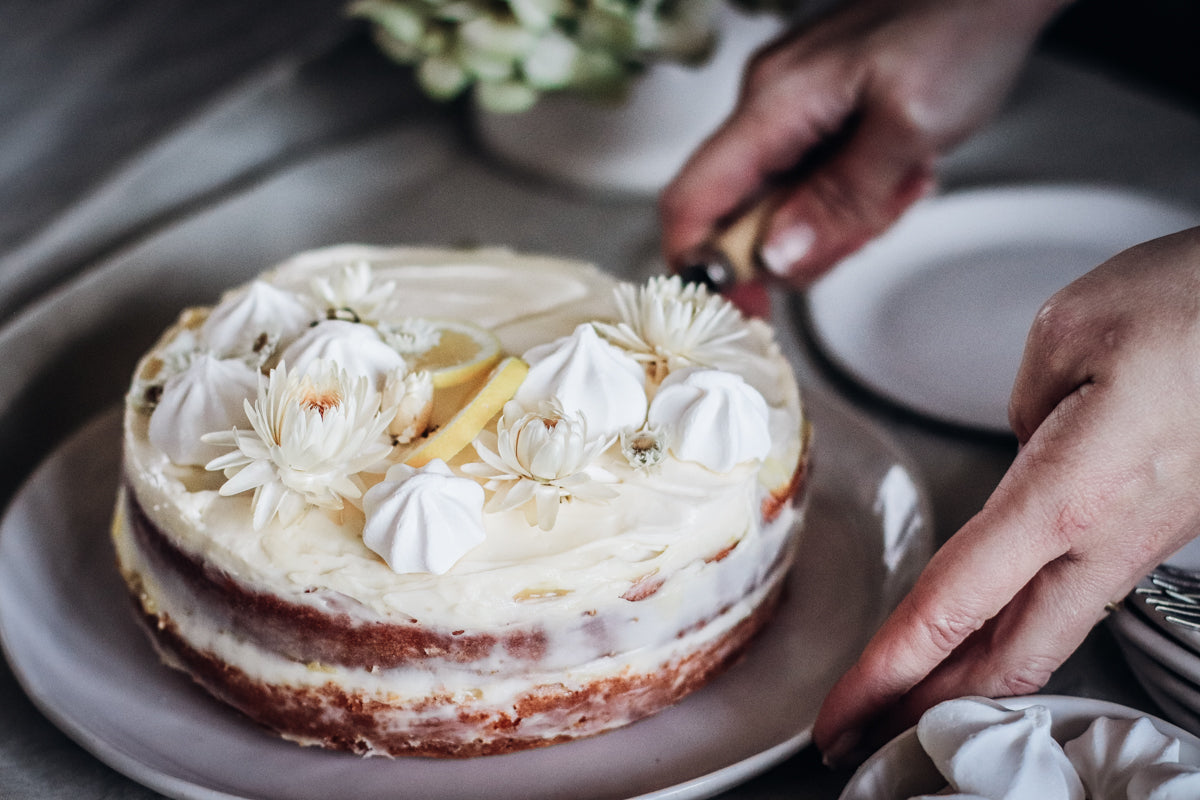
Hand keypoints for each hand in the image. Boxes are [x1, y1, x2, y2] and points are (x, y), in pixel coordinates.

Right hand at [659, 0, 1067, 299]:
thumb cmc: (964, 30)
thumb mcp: (909, 128)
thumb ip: (840, 199)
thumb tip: (777, 260)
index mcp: (773, 104)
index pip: (692, 200)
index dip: (700, 265)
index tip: (738, 308)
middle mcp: (765, 105)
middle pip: (738, 215)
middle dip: (800, 244)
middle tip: (868, 226)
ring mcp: (787, 110)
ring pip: (780, 206)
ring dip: (838, 219)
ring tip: (899, 184)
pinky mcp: (813, 115)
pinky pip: (808, 183)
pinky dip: (851, 197)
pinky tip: (897, 172)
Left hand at [813, 226, 1199, 765]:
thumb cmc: (1199, 305)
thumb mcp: (1072, 331)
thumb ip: (1026, 404)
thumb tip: (1026, 445)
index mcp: (1068, 494)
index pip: (952, 606)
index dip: (887, 672)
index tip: (840, 715)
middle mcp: (1107, 537)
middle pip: (1003, 658)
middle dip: (925, 707)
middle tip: (863, 737)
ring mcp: (1139, 541)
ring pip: (1043, 635)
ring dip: (972, 675)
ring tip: (913, 695)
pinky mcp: (1158, 526)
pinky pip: (1073, 596)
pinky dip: (1017, 628)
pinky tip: (991, 625)